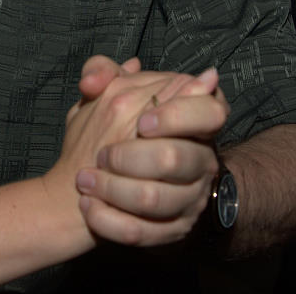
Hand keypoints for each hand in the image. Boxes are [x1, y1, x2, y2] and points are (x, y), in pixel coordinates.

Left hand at [75, 67, 228, 245]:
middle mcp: (200, 160)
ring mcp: (190, 199)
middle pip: (175, 158)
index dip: (177, 115)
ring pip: (153, 200)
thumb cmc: (110, 130)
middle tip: (100, 155)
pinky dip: (107, 219)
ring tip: (84, 180)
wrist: (107, 181)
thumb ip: (105, 71)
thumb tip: (128, 64)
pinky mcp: (172, 231)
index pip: (211, 112)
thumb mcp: (107, 93)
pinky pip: (140, 232)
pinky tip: (87, 205)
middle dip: (128, 156)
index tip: (142, 123)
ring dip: (111, 189)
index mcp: (194, 121)